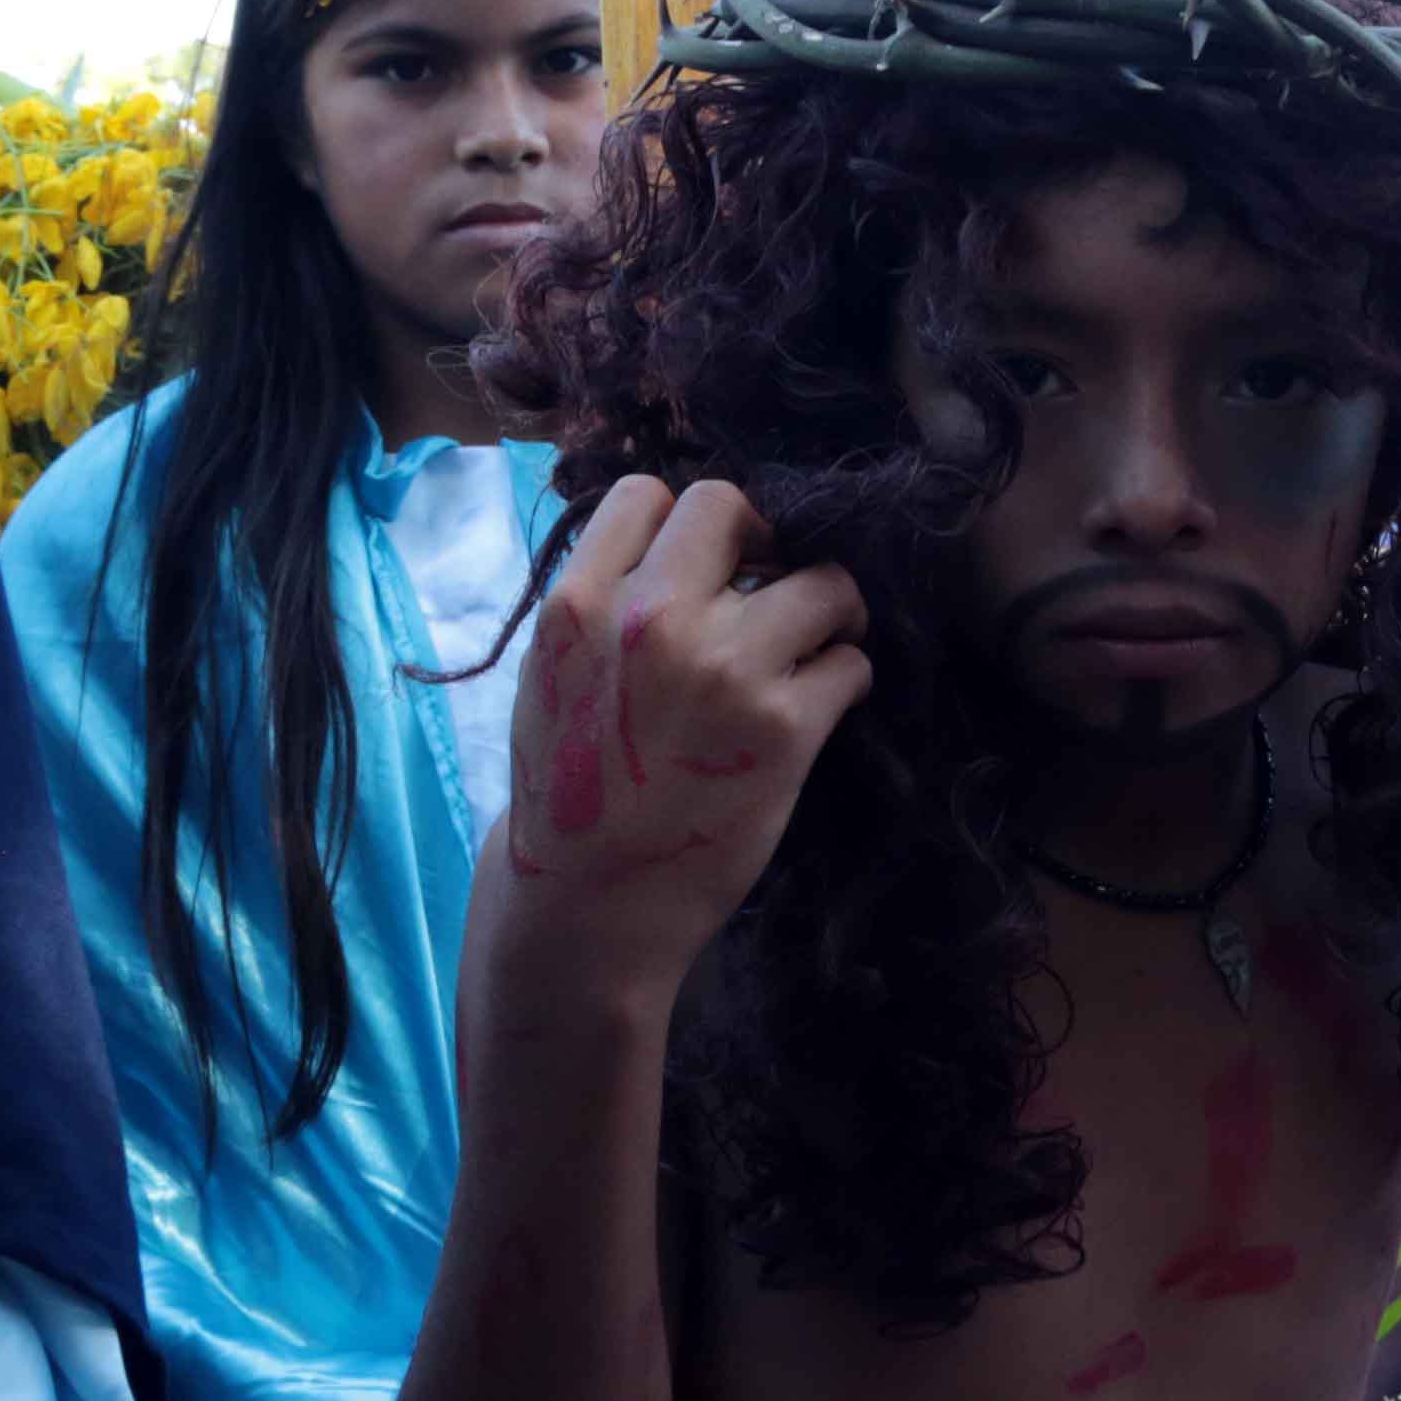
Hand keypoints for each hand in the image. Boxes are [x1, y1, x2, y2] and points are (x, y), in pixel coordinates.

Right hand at [485, 474, 870, 992]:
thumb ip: (602, 606)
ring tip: (818, 644)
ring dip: (830, 610)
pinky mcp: (784, 726)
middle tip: (773, 587)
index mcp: (579, 605)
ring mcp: (724, 669)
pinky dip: (845, 678)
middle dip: (764, 540)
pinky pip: (850, 662)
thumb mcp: (550, 678)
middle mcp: (652, 620)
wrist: (590, 905)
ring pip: (821, 580)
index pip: (646, 495)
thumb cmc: (568, 797)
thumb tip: (679, 552)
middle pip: (732, 508)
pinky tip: (820, 705)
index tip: (706, 565)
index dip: (685, 525)